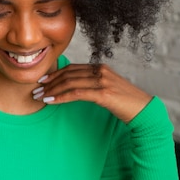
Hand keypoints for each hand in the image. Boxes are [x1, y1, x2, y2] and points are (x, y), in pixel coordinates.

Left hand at [33, 63, 151, 122]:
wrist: (143, 111)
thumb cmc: (125, 104)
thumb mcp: (108, 90)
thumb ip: (93, 86)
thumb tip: (76, 89)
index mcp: (101, 68)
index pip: (73, 68)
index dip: (55, 74)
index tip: (42, 81)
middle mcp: (101, 71)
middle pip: (69, 74)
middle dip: (50, 82)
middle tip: (36, 90)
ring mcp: (102, 81)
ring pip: (70, 83)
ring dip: (52, 90)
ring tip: (40, 97)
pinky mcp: (103, 94)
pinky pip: (77, 93)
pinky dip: (62, 97)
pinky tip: (52, 101)